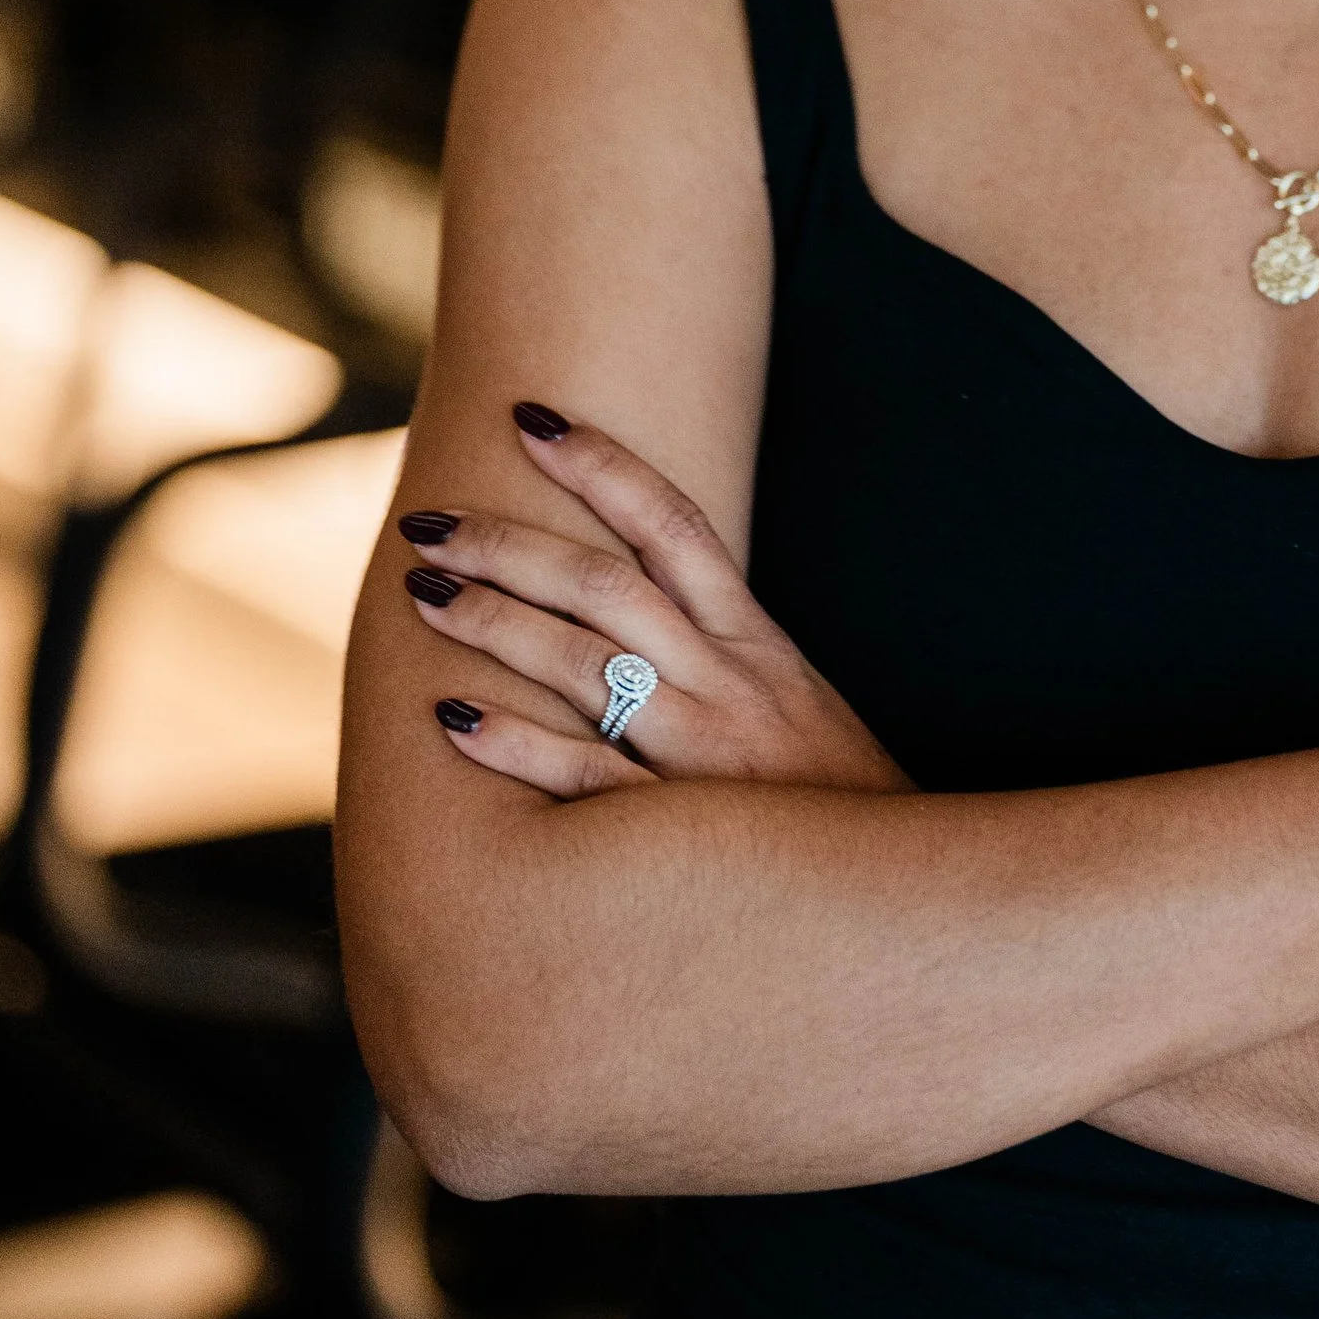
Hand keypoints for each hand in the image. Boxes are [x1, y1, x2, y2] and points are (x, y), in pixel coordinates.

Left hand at [399, 406, 908, 799]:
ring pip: (586, 662)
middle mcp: (728, 682)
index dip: (604, 465)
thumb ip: (721, 657)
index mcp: (756, 644)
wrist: (895, 897)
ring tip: (423, 592)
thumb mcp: (793, 705)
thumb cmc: (832, 805)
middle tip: (427, 521)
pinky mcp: (680, 829)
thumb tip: (631, 610)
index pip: (675, 526)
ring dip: (495, 621)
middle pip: (607, 584)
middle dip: (509, 544)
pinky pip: (586, 775)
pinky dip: (517, 745)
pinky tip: (452, 719)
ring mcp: (703, 753)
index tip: (533, 421)